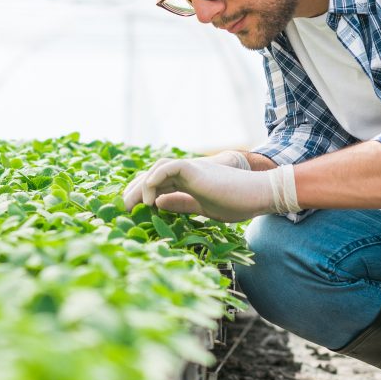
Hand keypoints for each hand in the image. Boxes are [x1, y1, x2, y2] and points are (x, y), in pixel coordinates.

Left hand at [120, 151, 247, 213]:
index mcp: (187, 183)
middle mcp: (186, 173)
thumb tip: (159, 205)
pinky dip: (155, 178)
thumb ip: (181, 204)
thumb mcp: (202, 207)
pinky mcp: (195, 169)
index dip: (141, 196)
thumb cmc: (236, 202)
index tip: (131, 212)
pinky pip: (169, 167)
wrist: (258, 195)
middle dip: (134, 192)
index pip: (157, 186)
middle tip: (122, 210)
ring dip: (141, 186)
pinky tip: (150, 196)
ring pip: (156, 170)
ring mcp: (190, 169)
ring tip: (133, 205)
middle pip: (152, 177)